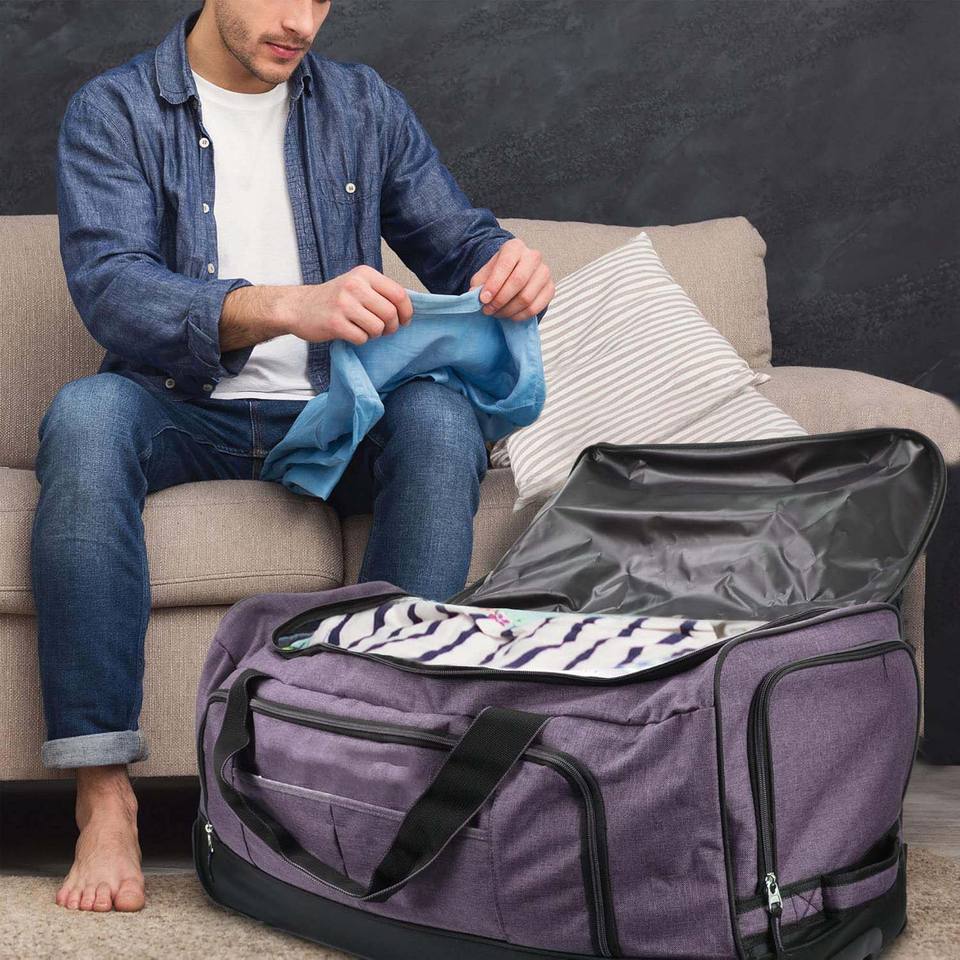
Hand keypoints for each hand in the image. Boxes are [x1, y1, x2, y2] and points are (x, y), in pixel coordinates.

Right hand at [279, 265, 413, 344]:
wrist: (298, 307)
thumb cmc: (333, 299)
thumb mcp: (357, 284)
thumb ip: (380, 292)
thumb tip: (408, 309)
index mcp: (364, 274)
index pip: (399, 294)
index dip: (406, 312)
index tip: (404, 321)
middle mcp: (354, 285)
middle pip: (390, 314)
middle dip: (391, 327)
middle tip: (382, 329)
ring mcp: (343, 304)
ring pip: (377, 328)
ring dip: (374, 334)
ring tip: (364, 329)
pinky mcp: (334, 323)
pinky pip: (362, 338)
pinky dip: (360, 340)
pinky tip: (350, 333)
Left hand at [469, 238, 555, 321]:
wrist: (515, 274)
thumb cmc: (499, 273)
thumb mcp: (485, 274)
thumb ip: (479, 283)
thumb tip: (475, 294)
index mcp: (515, 247)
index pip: (506, 265)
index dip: (494, 284)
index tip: (483, 299)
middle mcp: (533, 256)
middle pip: (518, 281)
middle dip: (500, 300)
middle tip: (488, 310)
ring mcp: (544, 272)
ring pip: (526, 297)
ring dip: (508, 310)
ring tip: (497, 313)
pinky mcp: (550, 288)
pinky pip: (535, 308)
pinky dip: (520, 316)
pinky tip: (510, 316)